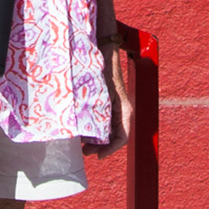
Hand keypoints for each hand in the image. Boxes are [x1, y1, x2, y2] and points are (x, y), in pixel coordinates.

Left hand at [95, 33, 134, 154]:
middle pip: (115, 137)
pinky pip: (104, 121)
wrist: (104, 51)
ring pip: (109, 130)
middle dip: (101, 147)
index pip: (122, 138)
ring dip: (98, 139)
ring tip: (83, 145)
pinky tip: (83, 130)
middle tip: (85, 152)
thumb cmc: (103, 70)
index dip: (111, 150)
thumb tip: (89, 135)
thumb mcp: (100, 94)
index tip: (98, 156)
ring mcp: (114, 107)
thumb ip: (98, 113)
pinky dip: (95, 129)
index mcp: (125, 110)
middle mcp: (121, 111)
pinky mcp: (107, 103)